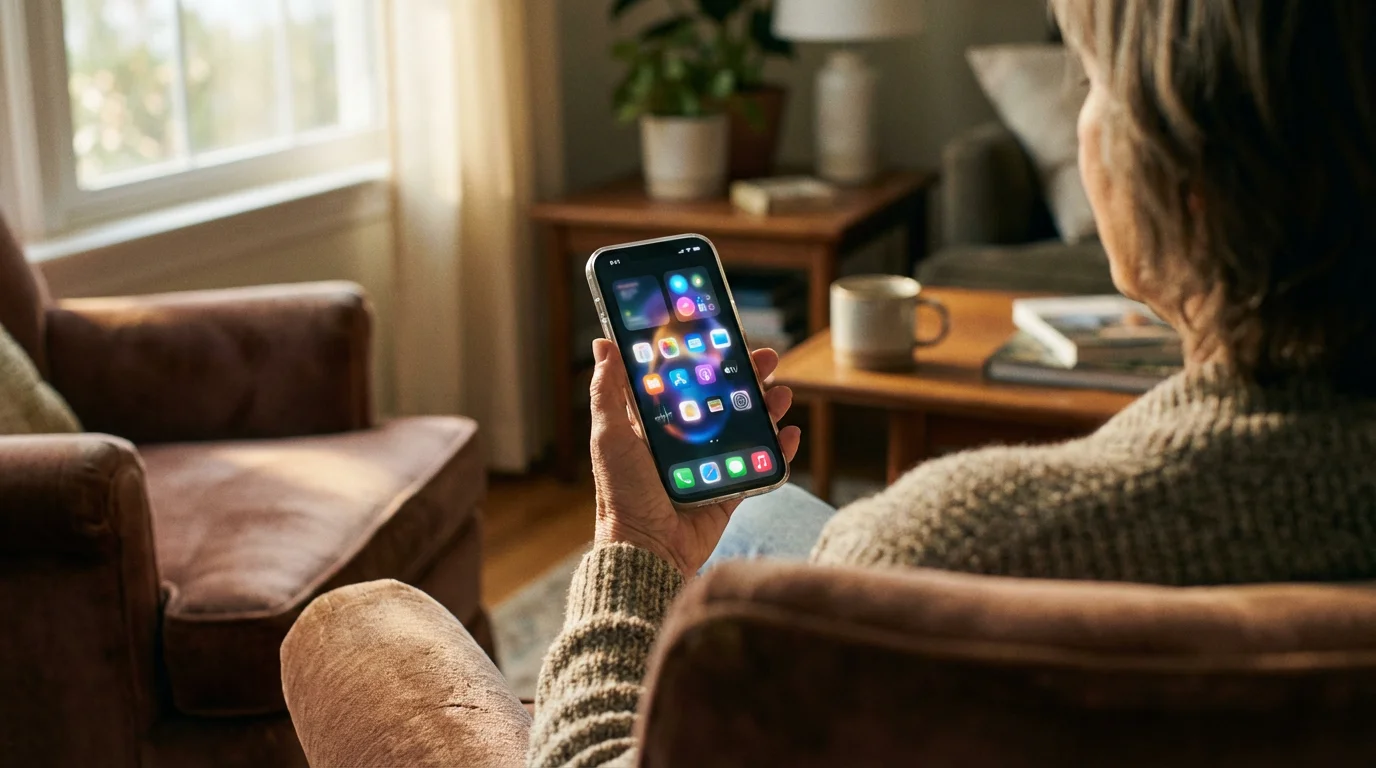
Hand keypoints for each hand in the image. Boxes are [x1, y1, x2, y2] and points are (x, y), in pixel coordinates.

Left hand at [589, 339, 801, 575]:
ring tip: (781, 394)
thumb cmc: (622, 492)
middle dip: (747, 376)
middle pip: (723, 399)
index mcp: (655, 424)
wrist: (646, 548)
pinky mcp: (729, 491)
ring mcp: (710, 465)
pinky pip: (759, 466)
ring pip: (746, 427)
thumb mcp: (609, 436)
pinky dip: (779, 451)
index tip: (725, 337)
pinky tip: (789, 435)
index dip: (707, 357)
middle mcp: (684, 440)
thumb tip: (605, 344)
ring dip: (767, 408)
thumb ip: (608, 392)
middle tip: (767, 359)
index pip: (686, 380)